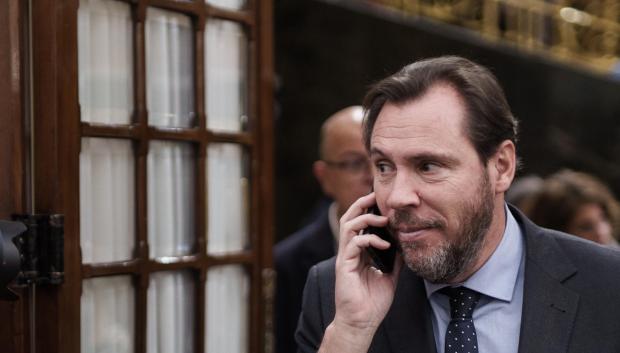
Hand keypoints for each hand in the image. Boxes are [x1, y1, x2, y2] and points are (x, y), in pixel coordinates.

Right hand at [319, 193, 401, 352]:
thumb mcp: (390, 274)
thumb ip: (395, 258)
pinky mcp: (344, 266)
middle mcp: (349, 251)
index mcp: (358, 252)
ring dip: (366, 217)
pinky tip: (384, 244)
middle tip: (377, 196)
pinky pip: (353, 243)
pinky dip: (369, 239)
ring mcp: (345, 257)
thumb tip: (406, 244)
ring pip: (348, 225)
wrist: (362, 322)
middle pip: (349, 217)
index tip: (382, 201)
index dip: (368, 209)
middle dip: (362, 204)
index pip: (359, 223)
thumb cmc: (373, 301)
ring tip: (383, 219)